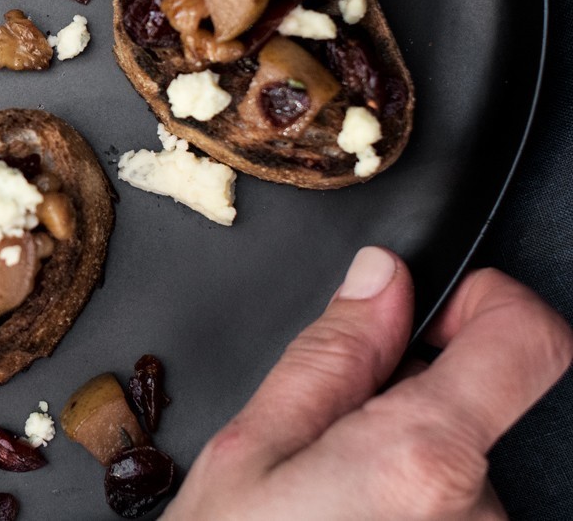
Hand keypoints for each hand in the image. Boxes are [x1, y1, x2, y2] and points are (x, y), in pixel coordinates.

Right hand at [167, 247, 571, 519]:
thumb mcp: (250, 451)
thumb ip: (330, 358)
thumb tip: (380, 282)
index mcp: (424, 460)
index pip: (530, 342)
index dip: (485, 304)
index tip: (436, 310)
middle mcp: (482, 516)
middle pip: (480, 411)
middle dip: (411, 407)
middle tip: (327, 451)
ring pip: (464, 476)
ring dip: (409, 477)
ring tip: (333, 512)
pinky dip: (413, 517)